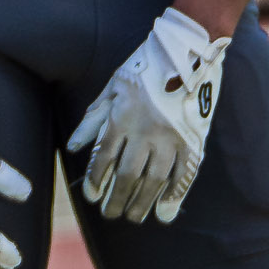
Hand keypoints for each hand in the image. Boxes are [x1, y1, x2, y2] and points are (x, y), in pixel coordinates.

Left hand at [65, 7, 226, 222]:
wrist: (187, 52)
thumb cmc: (143, 68)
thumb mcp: (112, 87)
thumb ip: (93, 119)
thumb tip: (74, 148)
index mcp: (122, 116)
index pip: (104, 157)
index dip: (96, 180)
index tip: (91, 196)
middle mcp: (146, 131)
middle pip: (128, 174)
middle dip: (117, 198)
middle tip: (111, 215)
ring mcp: (172, 137)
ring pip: (154, 180)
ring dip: (142, 202)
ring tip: (133, 217)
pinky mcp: (194, 140)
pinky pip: (183, 175)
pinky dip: (174, 196)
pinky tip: (165, 212)